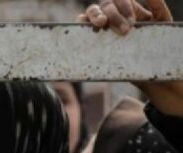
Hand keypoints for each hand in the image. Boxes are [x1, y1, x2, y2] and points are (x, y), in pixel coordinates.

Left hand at [79, 0, 182, 116]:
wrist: (152, 69)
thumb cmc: (127, 67)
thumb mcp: (113, 65)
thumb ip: (98, 61)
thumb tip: (77, 62)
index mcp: (100, 28)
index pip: (90, 16)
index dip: (93, 17)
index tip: (100, 24)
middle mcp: (113, 16)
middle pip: (105, 6)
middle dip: (112, 15)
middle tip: (123, 30)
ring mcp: (131, 12)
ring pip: (120, 1)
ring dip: (124, 8)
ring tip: (132, 24)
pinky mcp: (152, 12)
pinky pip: (153, 2)